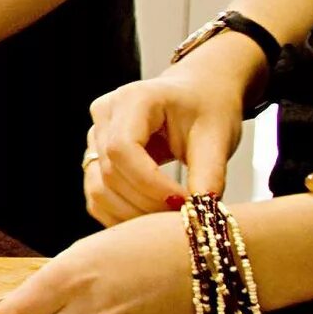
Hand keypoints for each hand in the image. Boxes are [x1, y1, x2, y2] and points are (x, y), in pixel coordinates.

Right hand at [84, 71, 247, 225]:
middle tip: (185, 218)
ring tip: (171, 219)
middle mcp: (104, 115)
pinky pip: (98, 197)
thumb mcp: (218, 136)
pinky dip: (122, 216)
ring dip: (134, 214)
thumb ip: (210, 174)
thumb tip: (202, 215)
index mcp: (133, 99)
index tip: (185, 203)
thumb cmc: (208, 107)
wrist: (198, 93)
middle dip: (147, 203)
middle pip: (110, 173)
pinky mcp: (95, 158)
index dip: (150, 183)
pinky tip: (152, 220)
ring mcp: (94, 137)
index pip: (122, 148)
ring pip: (99, 189)